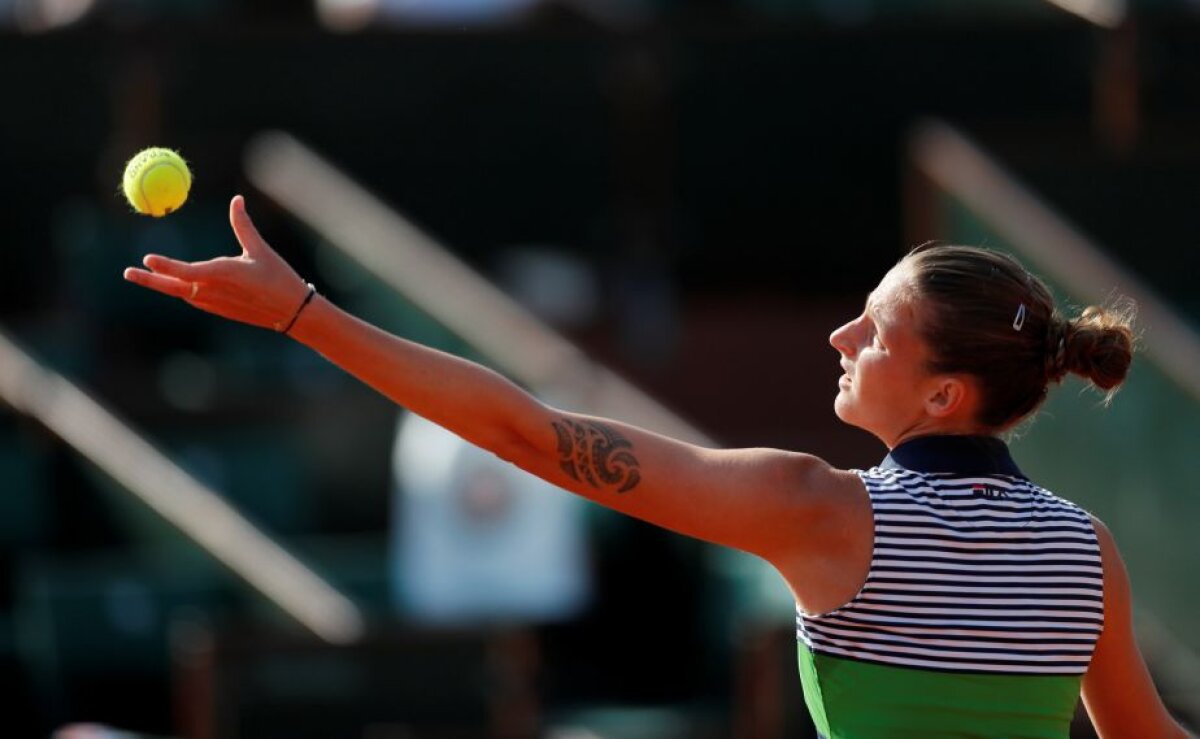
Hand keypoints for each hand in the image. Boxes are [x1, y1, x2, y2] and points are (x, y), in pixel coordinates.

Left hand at [123, 195, 311, 330]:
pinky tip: (176, 283)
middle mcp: (213, 292)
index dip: (166, 265)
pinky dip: (181, 288)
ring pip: (181, 292)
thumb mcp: (260, 250)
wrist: (291, 312)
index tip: (147, 258)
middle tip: (127, 272)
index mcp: (223, 275)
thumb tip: (236, 200)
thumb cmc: (278, 278)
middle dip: (149, 280)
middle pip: (173, 287)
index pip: (186, 272)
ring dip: (163, 283)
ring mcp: (214, 304)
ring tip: (144, 274)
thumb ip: (242, 225)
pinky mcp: (218, 310)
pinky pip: (192, 298)